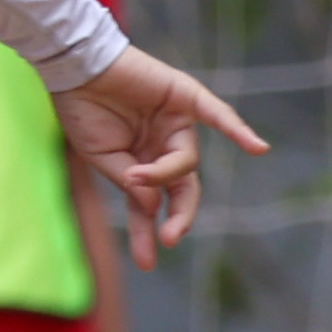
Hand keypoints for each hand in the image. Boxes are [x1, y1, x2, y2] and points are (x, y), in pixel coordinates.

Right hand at [48, 46, 268, 262]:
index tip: (146, 262)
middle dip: (178, 216)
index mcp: (143, 162)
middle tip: (170, 238)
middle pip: (182, 189)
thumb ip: (131, 182)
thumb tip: (151, 207)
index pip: (154, 204)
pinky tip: (257, 149)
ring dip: (163, 174)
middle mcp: (165, 145)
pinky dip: (237, 130)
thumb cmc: (82, 111)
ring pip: (185, 162)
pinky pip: (218, 115)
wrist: (75, 68)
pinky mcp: (186, 98)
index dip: (148, 232)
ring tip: (135, 174)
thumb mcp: (103, 157)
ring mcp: (178, 123)